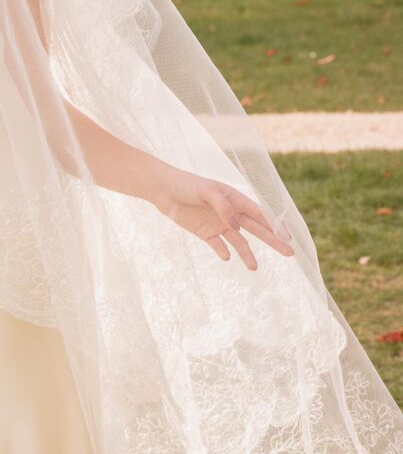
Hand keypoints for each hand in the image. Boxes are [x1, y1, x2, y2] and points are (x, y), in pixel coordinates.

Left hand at [154, 166, 293, 269]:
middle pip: (256, 229)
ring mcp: (218, 223)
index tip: (287, 236)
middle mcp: (230, 213)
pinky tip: (226, 257)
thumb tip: (237, 226)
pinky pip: (218, 245)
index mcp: (234, 199)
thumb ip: (223, 206)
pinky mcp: (205, 233)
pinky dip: (222, 252)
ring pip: (238, 241)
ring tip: (254, 268)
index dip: (274, 224)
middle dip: (272, 240)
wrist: (163, 189)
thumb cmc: (187, 185)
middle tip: (290, 253)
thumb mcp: (206, 191)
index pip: (259, 213)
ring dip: (247, 253)